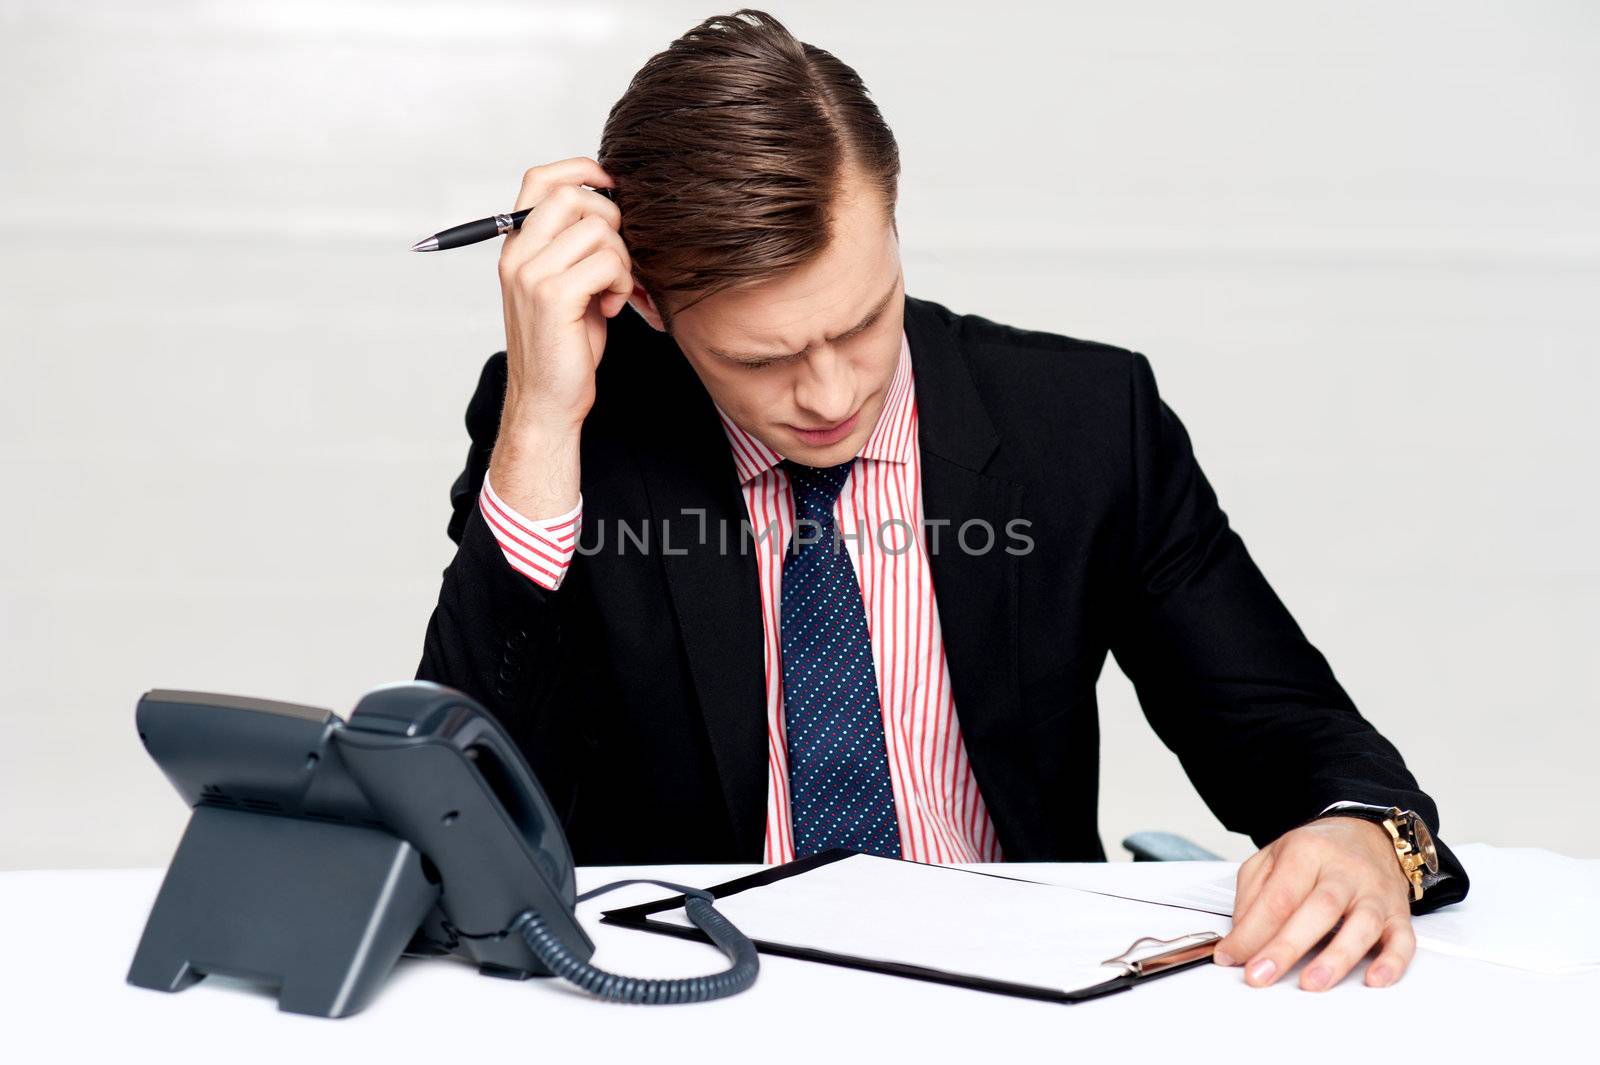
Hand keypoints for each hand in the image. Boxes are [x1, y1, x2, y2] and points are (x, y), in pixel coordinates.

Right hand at [491, 157, 632, 518]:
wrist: (547, 402)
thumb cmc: (564, 346)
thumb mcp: (567, 285)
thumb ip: (577, 246)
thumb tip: (615, 206)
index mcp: (517, 246)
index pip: (541, 178)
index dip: (582, 171)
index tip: (613, 188)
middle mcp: (517, 255)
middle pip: (574, 195)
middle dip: (612, 221)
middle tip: (617, 261)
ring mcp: (531, 274)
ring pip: (599, 229)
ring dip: (623, 260)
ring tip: (615, 291)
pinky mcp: (553, 297)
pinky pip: (607, 262)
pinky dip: (622, 283)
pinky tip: (612, 307)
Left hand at [1213, 816, 1414, 990]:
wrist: (1368, 834)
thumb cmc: (1318, 851)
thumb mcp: (1274, 857)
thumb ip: (1253, 893)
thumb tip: (1242, 936)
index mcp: (1307, 851)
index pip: (1278, 895)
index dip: (1252, 930)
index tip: (1231, 956)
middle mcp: (1344, 871)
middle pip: (1318, 909)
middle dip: (1287, 946)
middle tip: (1261, 974)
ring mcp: (1375, 892)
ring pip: (1361, 925)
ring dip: (1336, 958)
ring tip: (1312, 983)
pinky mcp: (1398, 913)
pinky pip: (1402, 939)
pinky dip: (1392, 961)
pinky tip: (1375, 979)